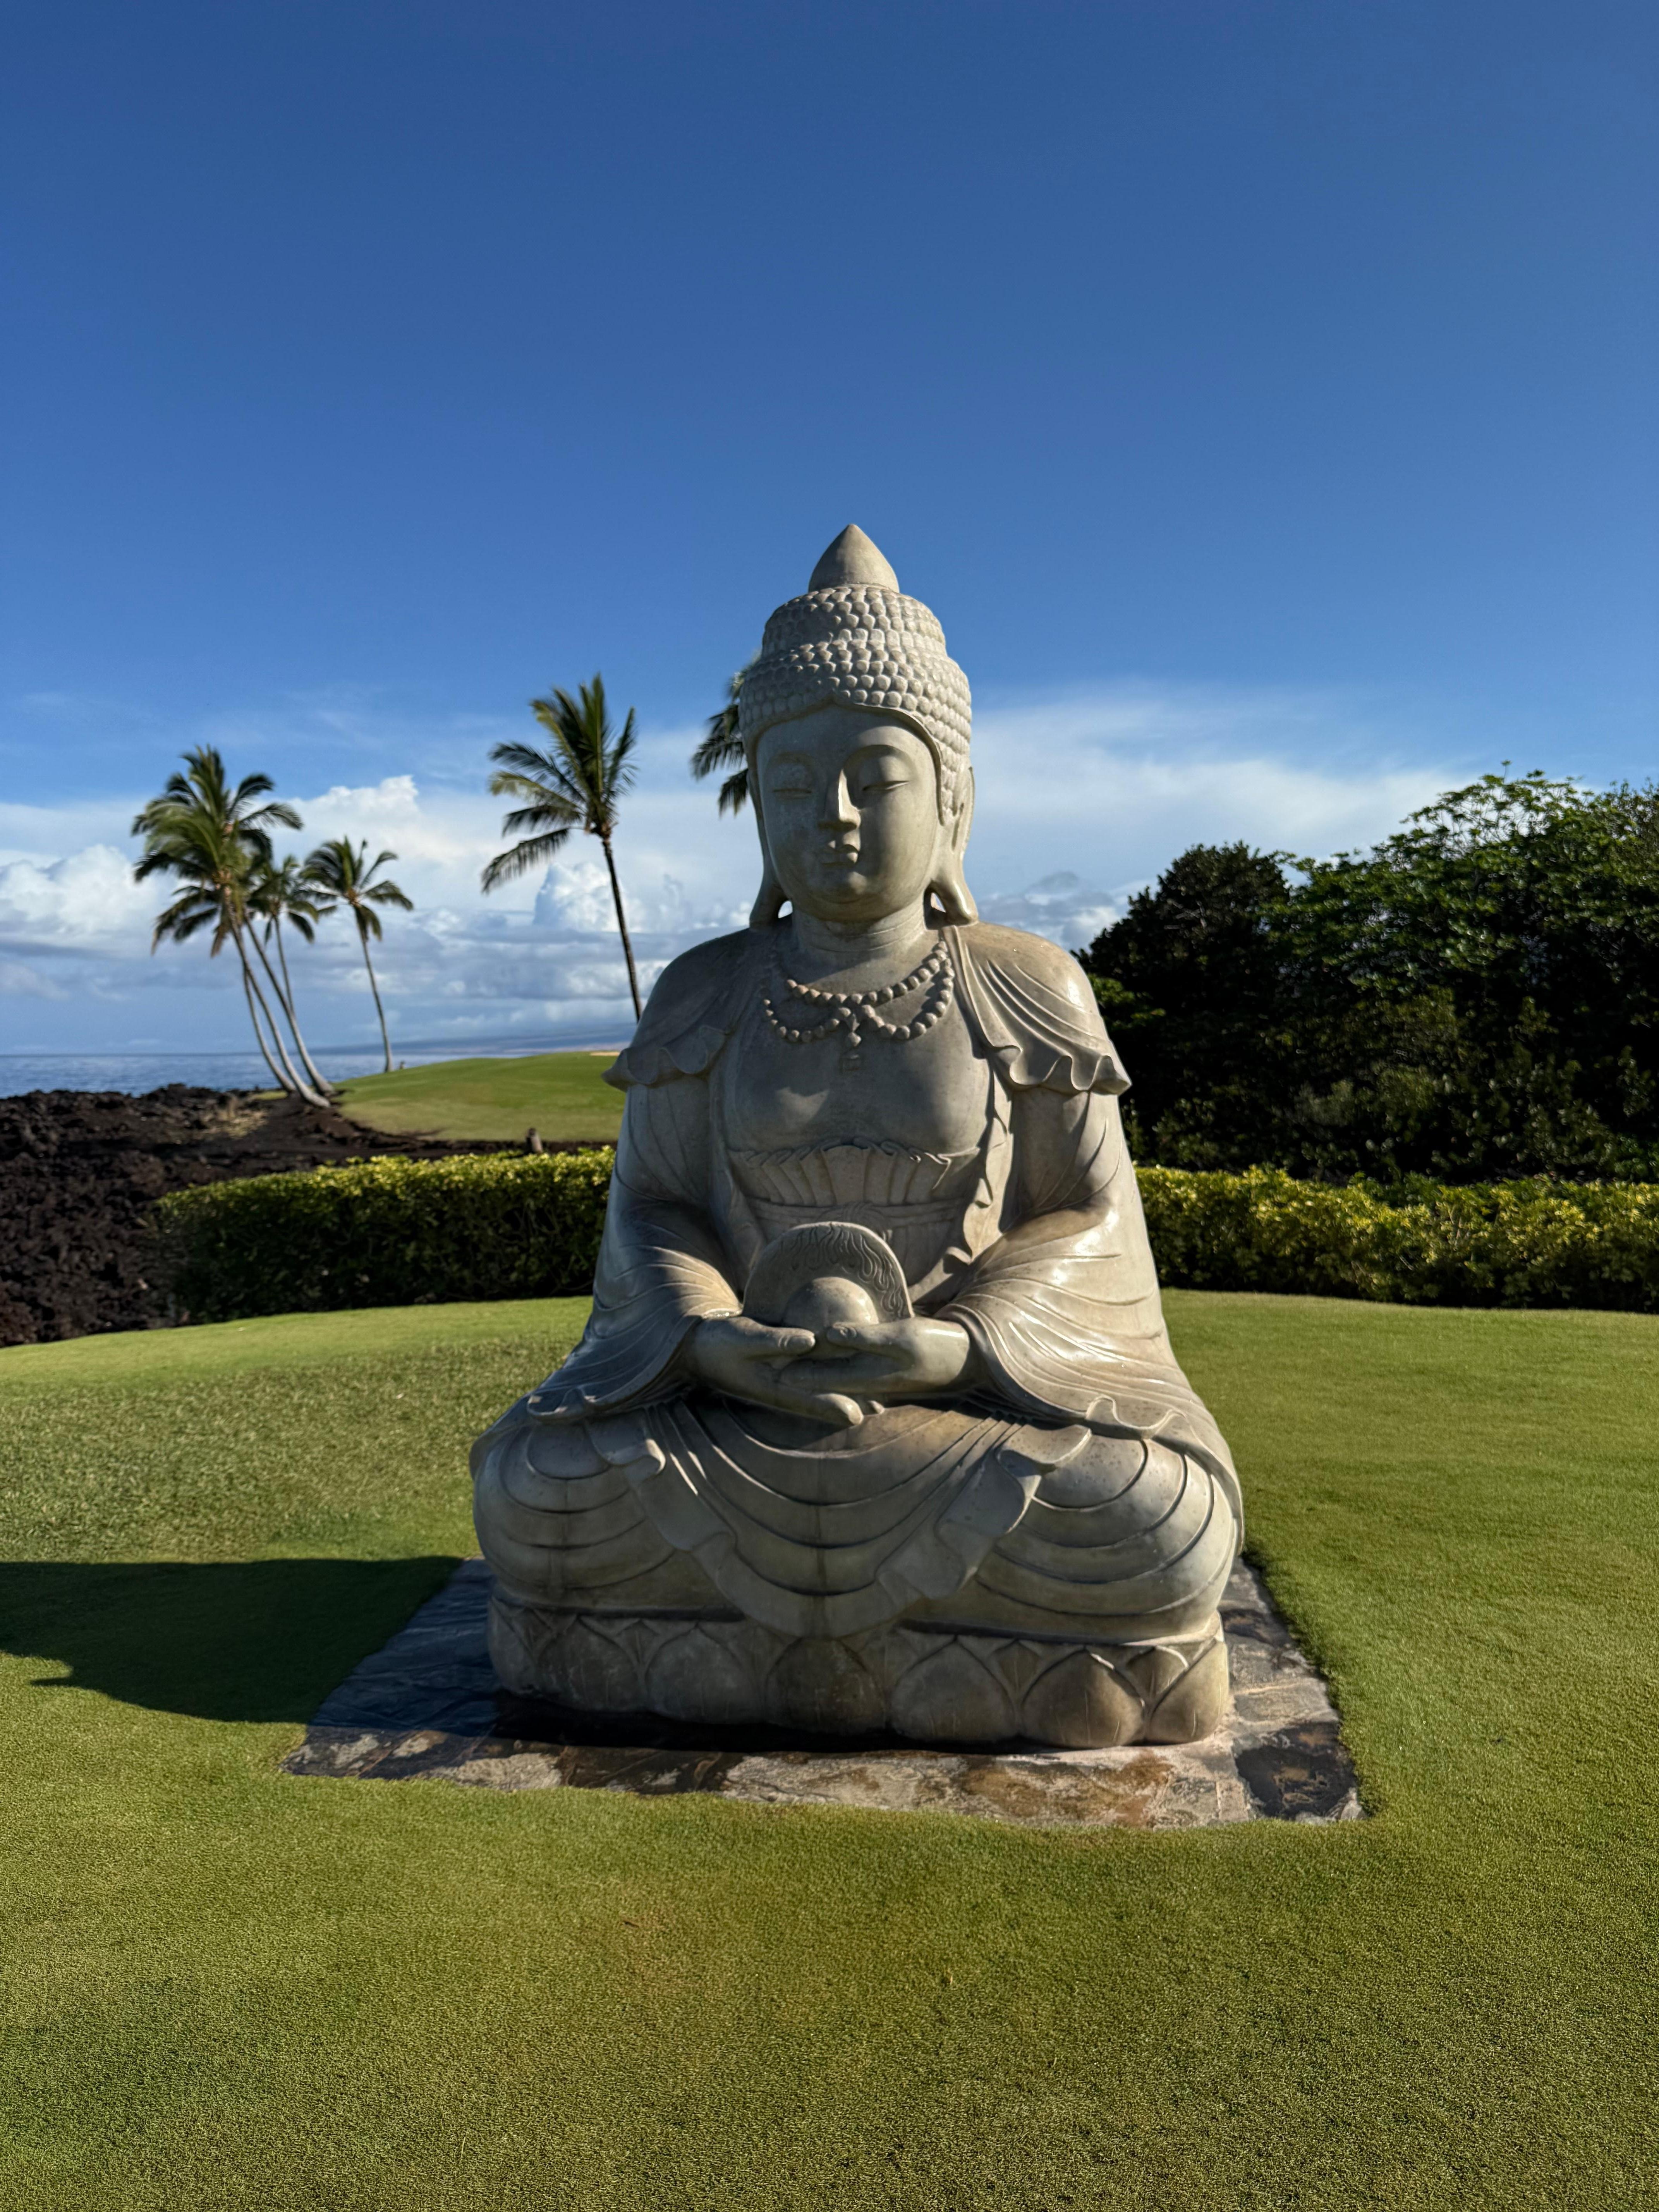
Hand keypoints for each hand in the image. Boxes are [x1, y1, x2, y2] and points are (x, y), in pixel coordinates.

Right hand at [685, 1313, 867, 1427]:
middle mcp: (781, 1386)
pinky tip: (851, 1377)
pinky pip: (812, 1376)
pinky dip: (832, 1379)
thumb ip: (776, 1340)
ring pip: (819, 1389)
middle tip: (878, 1412)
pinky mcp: (785, 1367)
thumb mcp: (745, 1336)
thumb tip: (810, 1341)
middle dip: (848, 1405)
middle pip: (820, 1399)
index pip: (806, 1399)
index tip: (856, 1416)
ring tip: (875, 1403)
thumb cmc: (721, 1342)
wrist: (703, 1346)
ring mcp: (783, 1379)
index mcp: (771, 1385)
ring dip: (845, 1395)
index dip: (832, 1406)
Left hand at [788, 1316, 979, 1403]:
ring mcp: (880, 1377)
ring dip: (818, 1369)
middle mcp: (870, 1380)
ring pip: (840, 1374)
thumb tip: (826, 1334)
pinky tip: (832, 1353)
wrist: (968, 1357)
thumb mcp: (899, 1337)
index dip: (797, 1374)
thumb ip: (863, 1336)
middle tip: (771, 1367)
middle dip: (802, 1374)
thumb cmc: (936, 1345)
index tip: (771, 1369)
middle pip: (827, 1378)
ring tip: (793, 1361)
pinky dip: (840, 1363)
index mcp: (869, 1374)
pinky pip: (856, 1369)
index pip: (823, 1377)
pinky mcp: (889, 1370)